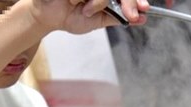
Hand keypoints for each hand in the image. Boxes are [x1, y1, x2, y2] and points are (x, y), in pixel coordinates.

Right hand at [29, 0, 148, 32]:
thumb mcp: (98, 20)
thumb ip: (118, 17)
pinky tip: (72, 1)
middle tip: (131, 15)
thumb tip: (142, 18)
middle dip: (128, 2)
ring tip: (84, 9)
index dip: (135, 0)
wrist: (47, 17)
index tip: (143, 9)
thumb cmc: (71, 16)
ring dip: (97, 3)